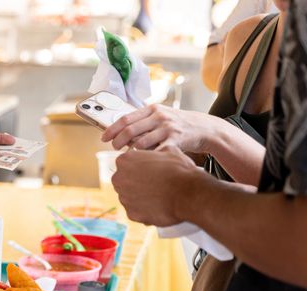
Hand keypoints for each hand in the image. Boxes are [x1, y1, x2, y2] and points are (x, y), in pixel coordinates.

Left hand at [101, 104, 218, 152]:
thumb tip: (118, 132)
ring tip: (128, 158)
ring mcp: (168, 128)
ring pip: (141, 143)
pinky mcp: (176, 140)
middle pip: (130, 130)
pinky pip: (157, 152)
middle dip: (118, 142)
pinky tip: (144, 163)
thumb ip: (142, 122)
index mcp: (152, 109)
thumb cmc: (176, 125)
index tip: (103, 138)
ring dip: (131, 153)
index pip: (125, 118)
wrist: (204, 127)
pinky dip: (148, 158)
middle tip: (114, 149)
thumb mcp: (160, 117)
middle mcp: (159, 117)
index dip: (112, 129)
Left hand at [112, 146, 205, 226]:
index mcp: (124, 160)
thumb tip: (158, 153)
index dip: (138, 167)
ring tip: (158, 196)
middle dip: (136, 183)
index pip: (125, 164)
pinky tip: (158, 207)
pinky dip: (145, 210)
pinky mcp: (131, 214)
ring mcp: (123, 198)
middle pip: (124, 181)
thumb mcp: (170, 151)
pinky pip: (136, 211)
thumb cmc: (180, 171)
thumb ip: (157, 151)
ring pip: (129, 197)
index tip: (150, 171)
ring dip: (140, 197)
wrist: (188, 194)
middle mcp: (118, 179)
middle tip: (154, 184)